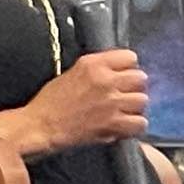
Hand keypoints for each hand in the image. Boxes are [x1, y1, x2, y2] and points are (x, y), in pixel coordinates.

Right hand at [0, 50, 147, 156]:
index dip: (128, 68)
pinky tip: (125, 126)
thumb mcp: (73, 73)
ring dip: (135, 107)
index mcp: (94, 64)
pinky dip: (135, 126)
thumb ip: (98, 69)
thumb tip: (120, 72)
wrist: (40, 126)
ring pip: (143, 100)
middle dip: (135, 87)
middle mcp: (106, 80)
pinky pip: (140, 123)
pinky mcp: (112, 124)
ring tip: (124, 112)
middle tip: (125, 96)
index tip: (123, 77)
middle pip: (141, 78)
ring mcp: (111, 102)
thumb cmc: (51, 102)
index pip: (130, 57)